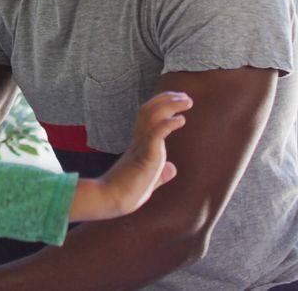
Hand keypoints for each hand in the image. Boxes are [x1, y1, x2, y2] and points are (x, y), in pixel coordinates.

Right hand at [102, 91, 191, 211]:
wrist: (111, 201)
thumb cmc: (127, 193)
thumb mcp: (148, 181)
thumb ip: (160, 173)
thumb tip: (173, 169)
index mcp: (138, 144)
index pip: (147, 115)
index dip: (161, 104)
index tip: (177, 98)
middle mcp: (137, 141)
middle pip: (148, 109)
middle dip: (167, 99)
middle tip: (185, 96)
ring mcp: (140, 147)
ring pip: (152, 116)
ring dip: (170, 105)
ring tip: (187, 101)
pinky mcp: (144, 156)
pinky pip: (155, 134)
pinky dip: (168, 123)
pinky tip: (181, 120)